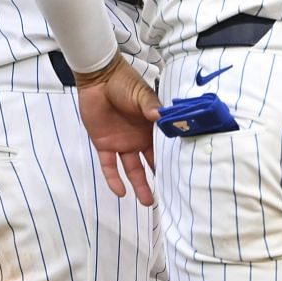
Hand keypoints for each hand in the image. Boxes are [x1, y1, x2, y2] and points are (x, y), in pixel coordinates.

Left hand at [73, 54, 159, 205]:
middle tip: (170, 196)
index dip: (171, 160)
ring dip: (139, 185)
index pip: (163, 147)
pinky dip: (113, 179)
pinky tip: (121, 192)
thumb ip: (150, 106)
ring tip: (147, 202)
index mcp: (152, 127)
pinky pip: (109, 166)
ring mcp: (122, 143)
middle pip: (150, 163)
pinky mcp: (104, 145)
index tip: (183, 175)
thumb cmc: (124, 83)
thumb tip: (162, 117)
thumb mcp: (141, 94)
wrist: (98, 78)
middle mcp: (139, 139)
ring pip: (132, 169)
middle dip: (159, 179)